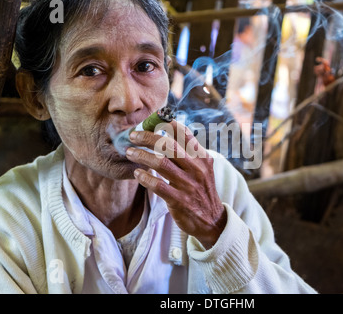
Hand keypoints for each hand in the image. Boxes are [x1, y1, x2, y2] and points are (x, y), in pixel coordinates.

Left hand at [126, 121, 226, 248]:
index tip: (150, 121)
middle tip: (133, 136)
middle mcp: (197, 168)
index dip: (166, 123)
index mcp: (202, 157)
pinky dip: (144, 177)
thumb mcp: (203, 169)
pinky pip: (157, 185)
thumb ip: (189, 153)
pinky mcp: (179, 200)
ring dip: (141, 155)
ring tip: (129, 152)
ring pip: (160, 163)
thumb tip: (166, 133)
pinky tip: (137, 173)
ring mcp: (188, 185)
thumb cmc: (201, 190)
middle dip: (147, 137)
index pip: (184, 134)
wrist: (212, 221)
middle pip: (168, 145)